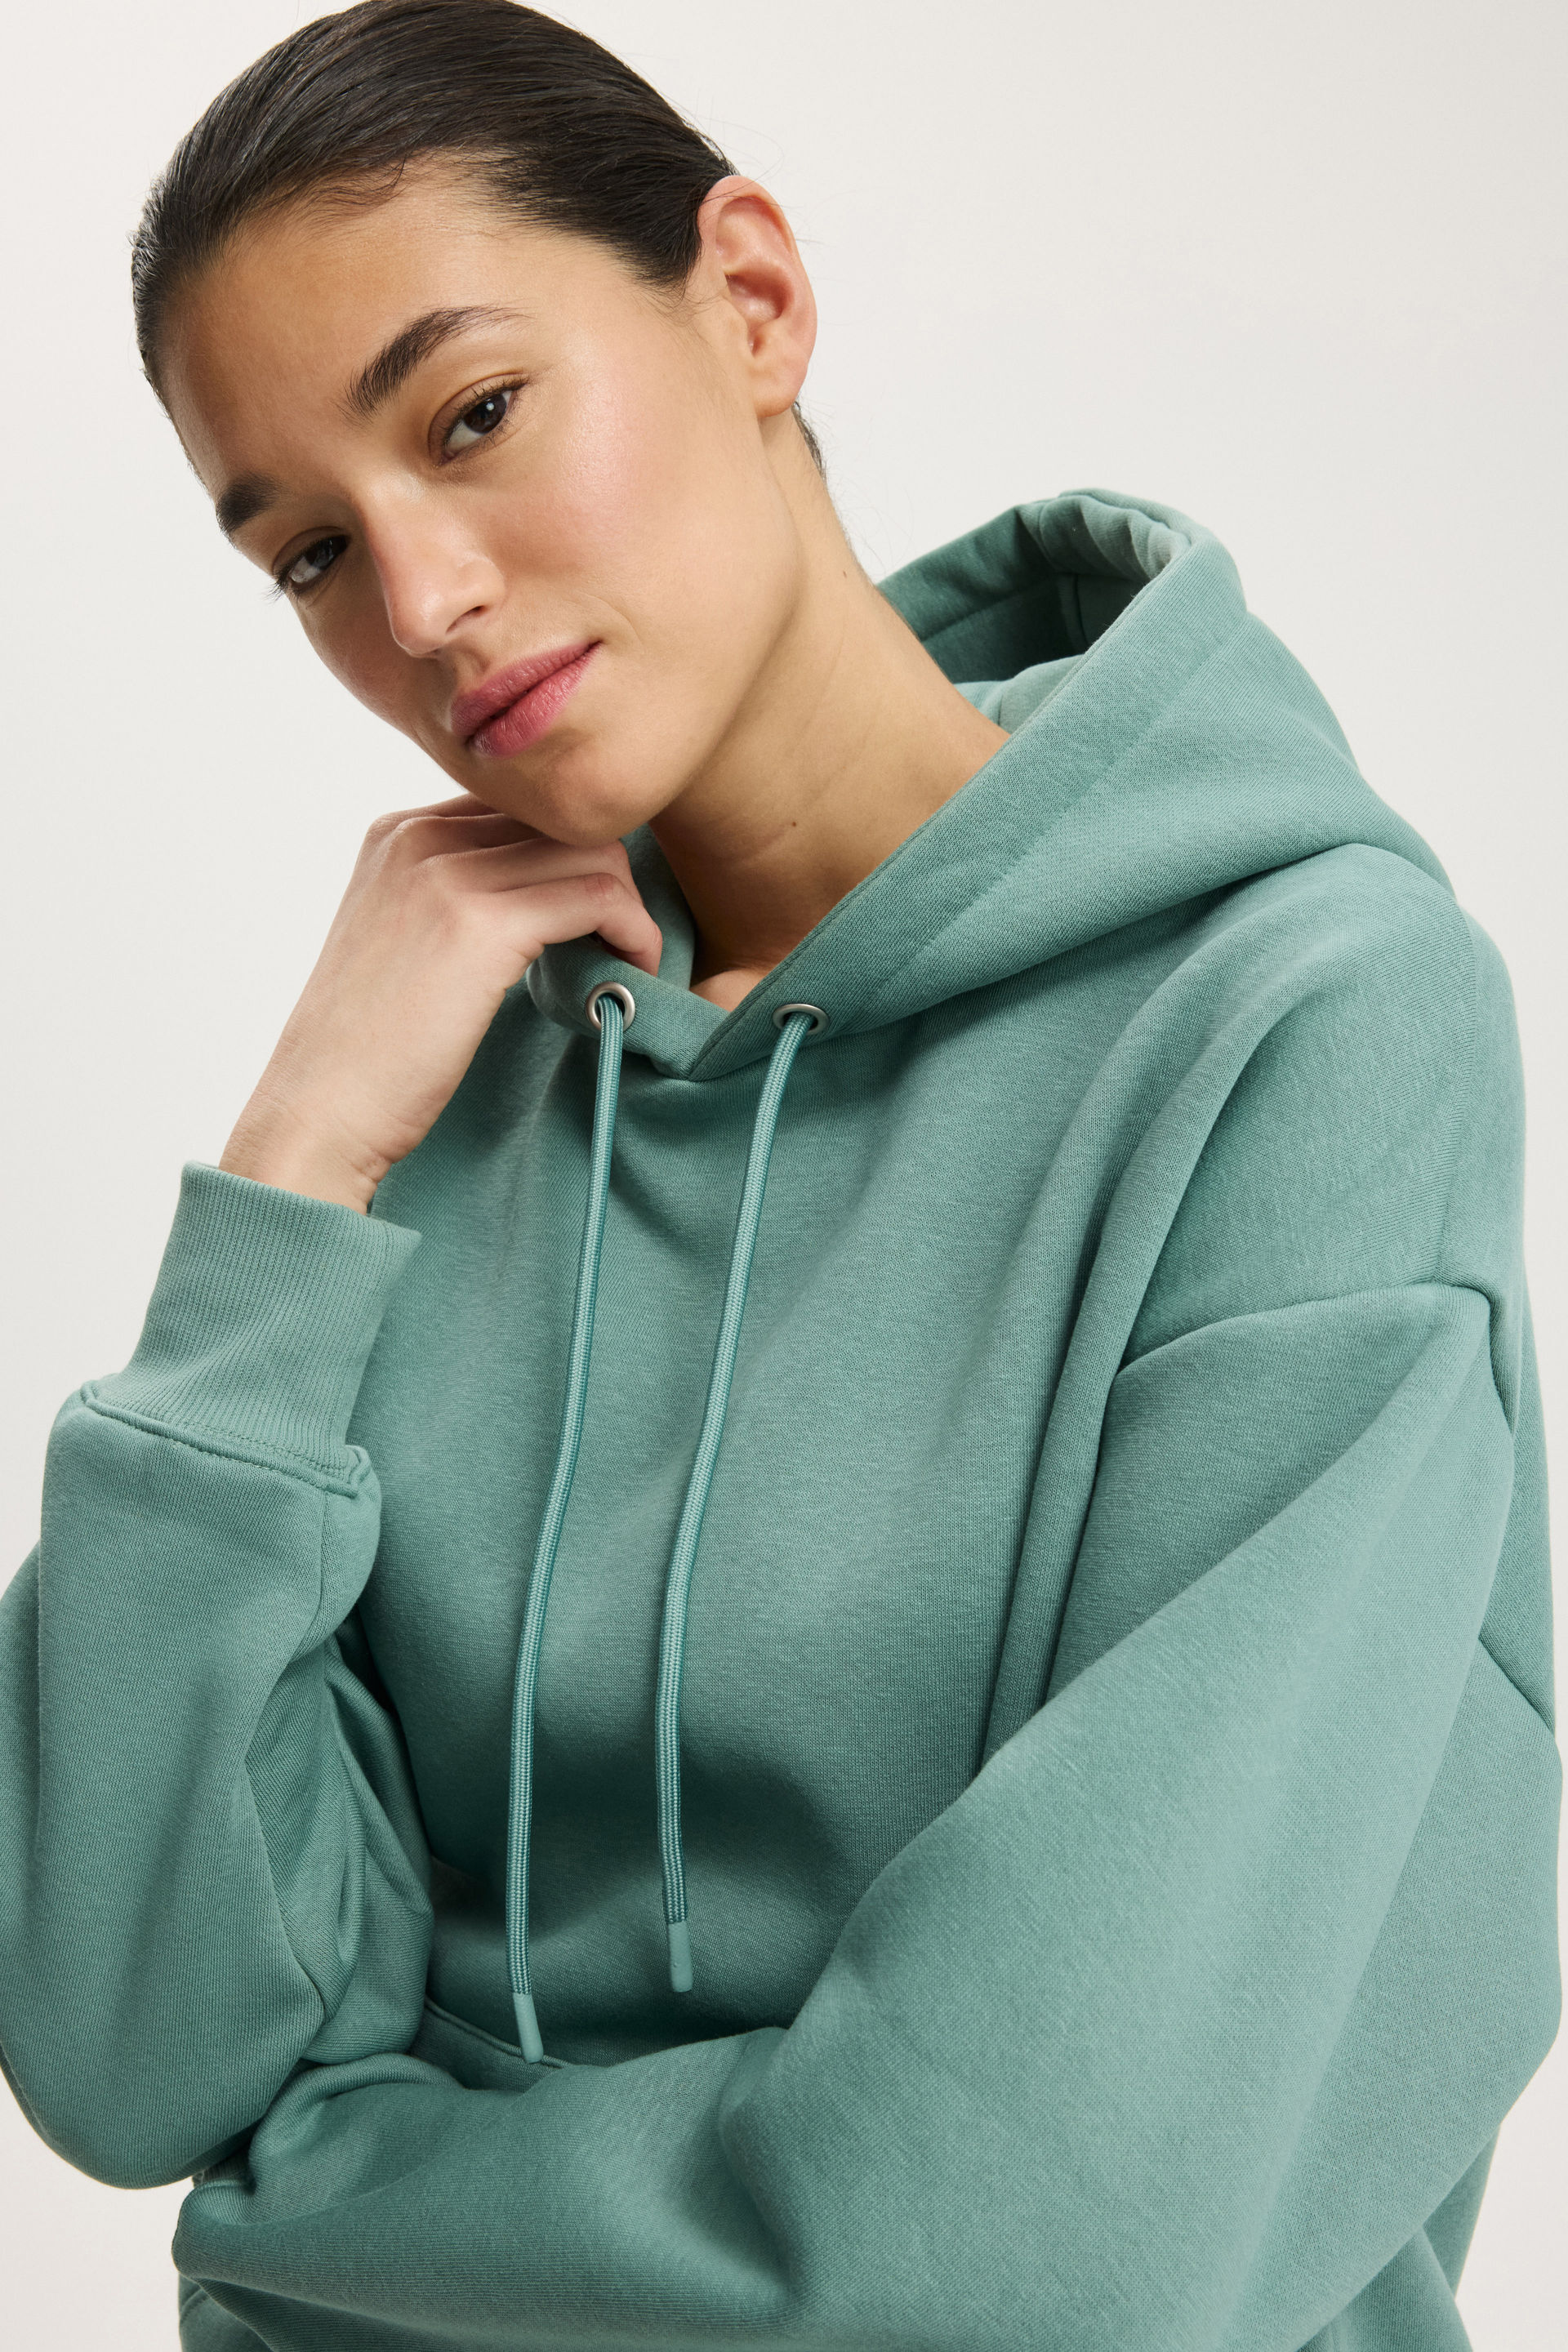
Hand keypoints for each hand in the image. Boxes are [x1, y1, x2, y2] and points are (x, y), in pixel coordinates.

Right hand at [219, 793, 661, 1212]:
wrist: (320, 1111)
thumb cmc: (369, 1053)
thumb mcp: (405, 945)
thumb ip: (458, 903)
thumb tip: (545, 901)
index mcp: (399, 834)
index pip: (524, 812)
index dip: (576, 861)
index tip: (603, 919)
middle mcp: (418, 836)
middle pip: (562, 824)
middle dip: (613, 881)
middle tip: (629, 944)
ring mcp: (445, 874)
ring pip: (592, 854)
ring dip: (632, 910)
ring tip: (632, 964)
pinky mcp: (480, 925)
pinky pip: (599, 898)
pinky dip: (635, 934)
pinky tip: (632, 975)